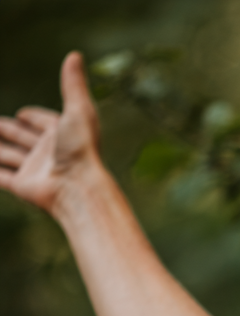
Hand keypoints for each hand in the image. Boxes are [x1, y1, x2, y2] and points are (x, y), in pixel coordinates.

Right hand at [0, 52, 101, 216]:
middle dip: (10, 129)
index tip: (24, 114)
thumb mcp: (79, 111)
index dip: (35, 117)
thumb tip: (74, 54)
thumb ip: (73, 85)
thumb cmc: (81, 150)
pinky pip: (1, 177)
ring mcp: (35, 170)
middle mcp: (49, 153)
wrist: (78, 188)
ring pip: (10, 155)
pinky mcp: (23, 186)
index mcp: (62, 136)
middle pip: (23, 138)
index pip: (45, 123)